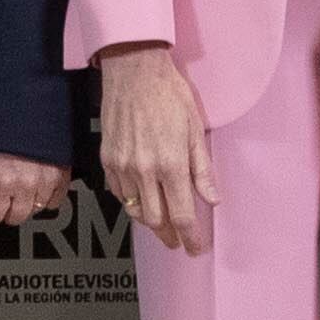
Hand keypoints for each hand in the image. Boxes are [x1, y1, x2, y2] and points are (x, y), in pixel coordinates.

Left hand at [0, 151, 68, 230]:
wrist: (22, 106)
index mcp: (3, 181)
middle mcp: (27, 184)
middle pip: (15, 218)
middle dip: (5, 208)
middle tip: (1, 192)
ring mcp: (47, 180)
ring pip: (35, 211)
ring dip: (25, 202)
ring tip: (18, 184)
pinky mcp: (62, 175)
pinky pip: (56, 201)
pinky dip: (46, 197)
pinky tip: (35, 185)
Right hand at [95, 43, 216, 255]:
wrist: (133, 70)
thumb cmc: (168, 93)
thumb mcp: (195, 129)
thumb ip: (202, 169)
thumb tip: (212, 199)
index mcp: (171, 164)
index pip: (182, 215)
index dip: (190, 238)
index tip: (195, 249)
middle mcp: (144, 170)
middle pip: (156, 220)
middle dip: (169, 236)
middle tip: (179, 240)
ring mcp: (122, 167)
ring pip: (135, 210)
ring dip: (150, 223)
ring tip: (162, 225)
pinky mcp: (107, 160)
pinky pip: (119, 194)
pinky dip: (132, 204)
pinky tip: (142, 201)